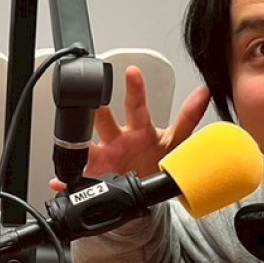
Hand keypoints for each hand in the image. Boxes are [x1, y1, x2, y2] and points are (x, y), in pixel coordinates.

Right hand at [55, 66, 210, 186]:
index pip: (136, 105)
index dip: (135, 89)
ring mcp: (105, 157)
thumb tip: (205, 91)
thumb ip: (190, 117)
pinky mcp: (95, 175)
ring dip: (78, 144)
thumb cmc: (158, 160)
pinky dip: (65, 181)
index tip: (133, 72)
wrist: (147, 190)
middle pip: (105, 122)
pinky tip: (59, 182)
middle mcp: (118, 140)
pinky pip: (77, 179)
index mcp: (138, 129)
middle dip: (98, 112)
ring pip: (87, 147)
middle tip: (95, 103)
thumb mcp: (178, 141)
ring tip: (73, 143)